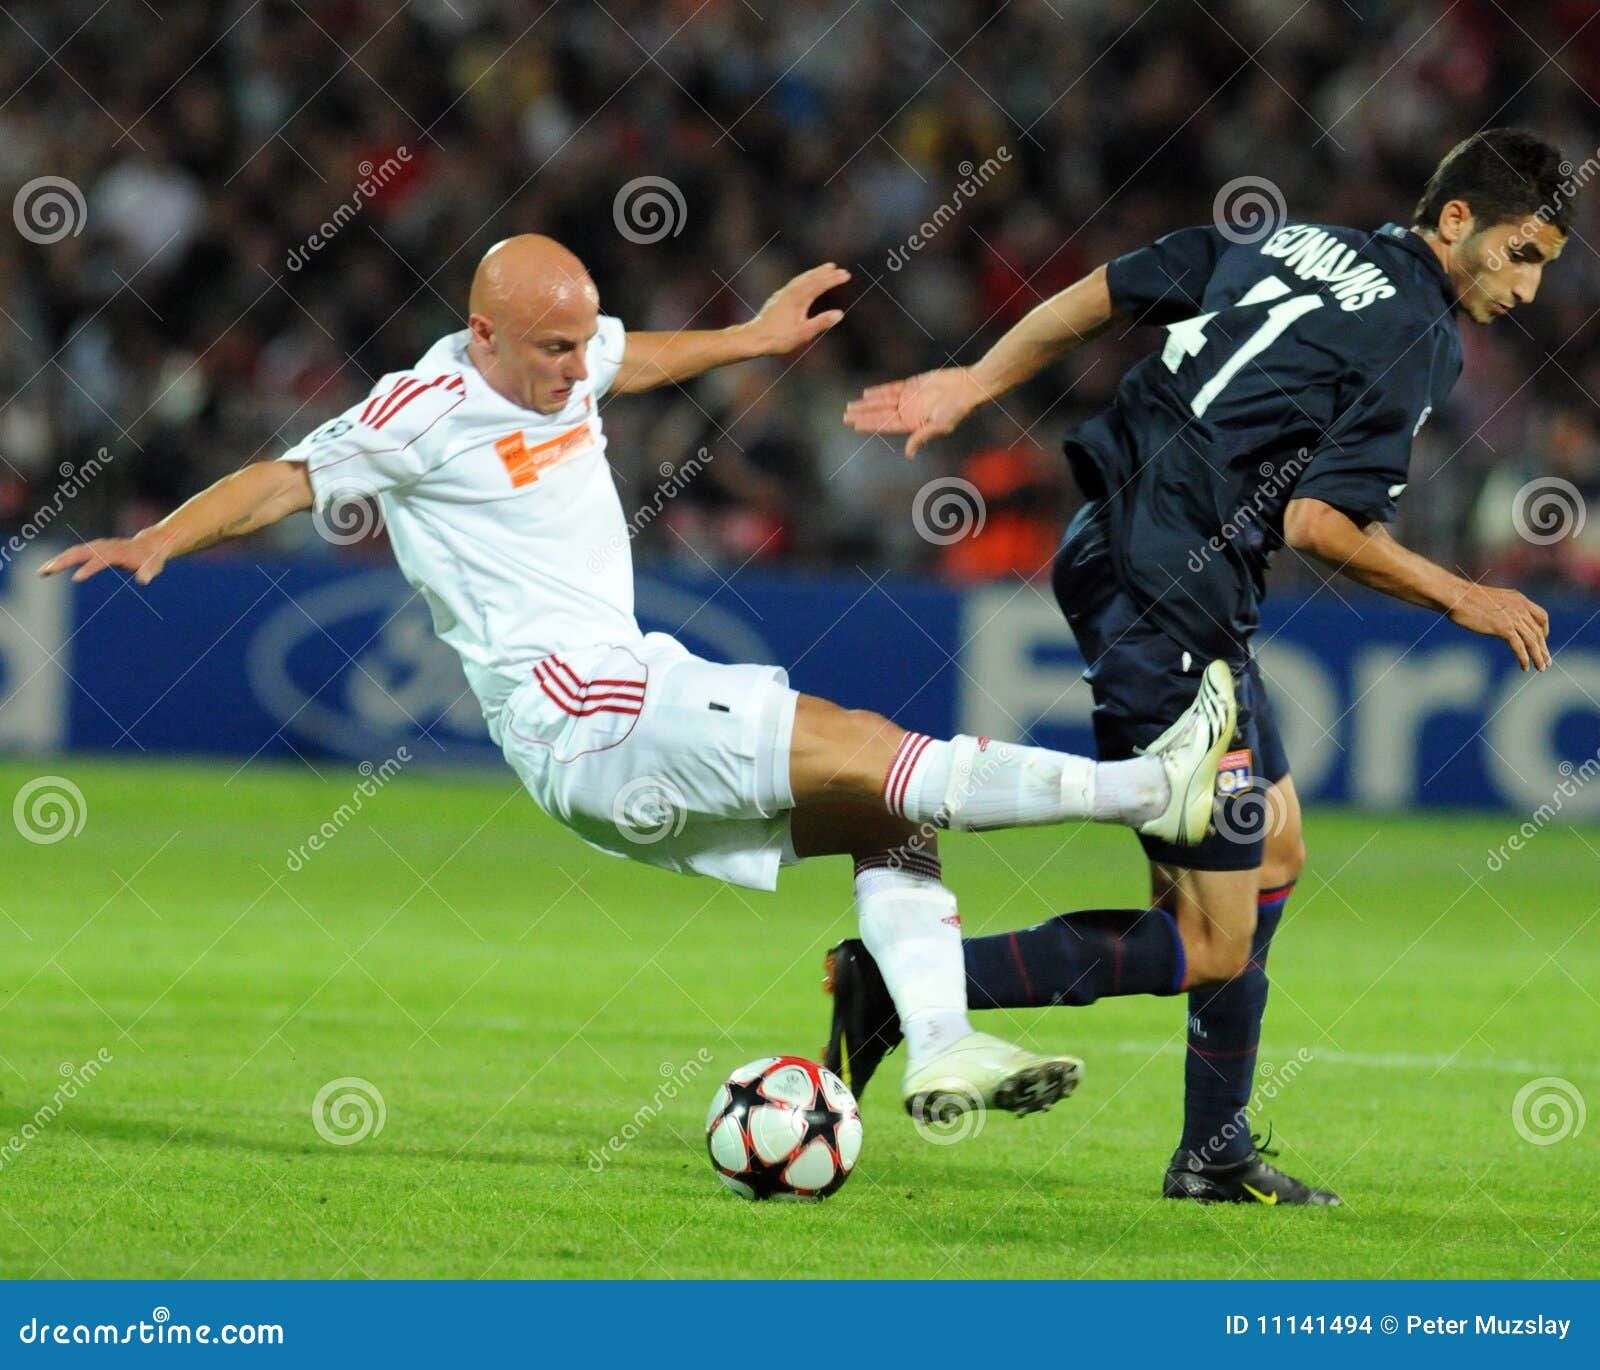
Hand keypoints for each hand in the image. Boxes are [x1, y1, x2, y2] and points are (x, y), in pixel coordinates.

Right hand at [38, 527, 174, 584]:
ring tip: (42, 572)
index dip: (90, 568)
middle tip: (47, 571)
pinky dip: (61, 560)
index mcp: (118, 552)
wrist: (149, 545)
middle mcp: (104, 547)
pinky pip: (74, 554)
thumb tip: (144, 579)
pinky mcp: (93, 549)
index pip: (101, 560)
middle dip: (63, 561)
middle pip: (80, 553)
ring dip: (57, 561)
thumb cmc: (152, 559)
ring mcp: (97, 547)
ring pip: (74, 552)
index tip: (76, 578)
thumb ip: (149, 571)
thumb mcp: (154, 565)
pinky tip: (49, 568)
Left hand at [742, 263, 849, 354]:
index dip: (833, 279)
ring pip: (801, 279)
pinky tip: (804, 282)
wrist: (754, 338)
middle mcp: (790, 293)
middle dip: (825, 273)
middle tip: (838, 268)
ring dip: (814, 273)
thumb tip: (839, 314)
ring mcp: (783, 294)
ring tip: (825, 269)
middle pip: (810, 278)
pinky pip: (794, 283)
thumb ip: (821, 323)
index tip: (846, 274)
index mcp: (798, 299)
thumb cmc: (778, 338)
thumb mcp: (803, 334)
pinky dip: (804, 279)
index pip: (820, 284)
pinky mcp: (777, 298)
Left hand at [844, 367, 989, 458]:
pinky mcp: (915, 385)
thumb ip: (922, 436)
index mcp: (913, 424)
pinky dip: (879, 391)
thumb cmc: (959, 409)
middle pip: (880, 414)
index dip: (869, 424)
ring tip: (850, 406)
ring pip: (882, 401)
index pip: (885, 425)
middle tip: (844, 416)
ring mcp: (911, 399)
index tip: (853, 424)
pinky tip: (866, 394)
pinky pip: (892, 388)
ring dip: (866, 404)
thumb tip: (908, 454)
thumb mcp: (940, 425)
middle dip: (862, 415)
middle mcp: (909, 413)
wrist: (971, 386)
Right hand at [1448, 583, 1550, 670]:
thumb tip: (1497, 618)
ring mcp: (1513, 618)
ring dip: (1538, 656)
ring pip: (1532, 641)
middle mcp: (1520, 608)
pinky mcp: (1504, 628)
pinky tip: (1524, 667)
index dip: (1544, 630)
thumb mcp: (1490, 600)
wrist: (1456, 596)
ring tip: (1541, 668)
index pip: (1541, 616)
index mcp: (1519, 599)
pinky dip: (1524, 658)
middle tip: (1547, 662)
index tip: (1542, 641)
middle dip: (1543, 648)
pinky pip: (1520, 646)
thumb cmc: (1465, 598)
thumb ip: (1500, 608)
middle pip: (1539, 632)